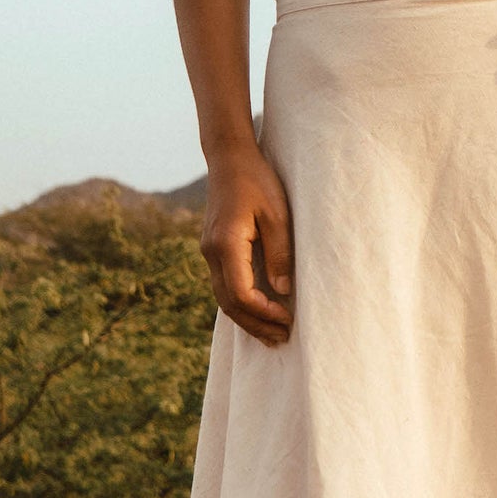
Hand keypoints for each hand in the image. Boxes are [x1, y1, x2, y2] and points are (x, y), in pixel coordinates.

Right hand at [200, 144, 293, 344]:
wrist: (229, 159)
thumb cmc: (258, 181)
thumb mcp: (278, 214)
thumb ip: (279, 253)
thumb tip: (283, 290)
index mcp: (226, 244)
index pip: (241, 293)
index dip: (264, 312)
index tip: (288, 319)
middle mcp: (211, 252)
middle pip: (230, 303)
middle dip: (256, 325)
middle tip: (282, 339)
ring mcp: (209, 252)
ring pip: (224, 298)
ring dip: (248, 319)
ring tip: (273, 334)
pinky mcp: (214, 250)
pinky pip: (224, 286)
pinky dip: (241, 304)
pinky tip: (258, 312)